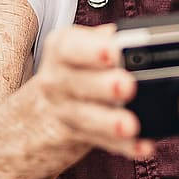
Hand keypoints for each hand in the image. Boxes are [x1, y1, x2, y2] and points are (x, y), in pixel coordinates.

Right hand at [35, 22, 155, 160]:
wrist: (37, 111)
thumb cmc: (71, 71)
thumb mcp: (80, 45)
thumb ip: (106, 37)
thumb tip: (136, 31)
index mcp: (61, 49)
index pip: (70, 47)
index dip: (91, 49)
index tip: (112, 52)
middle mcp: (57, 80)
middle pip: (77, 83)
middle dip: (103, 85)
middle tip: (127, 86)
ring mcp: (64, 110)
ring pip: (86, 117)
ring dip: (110, 122)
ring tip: (131, 125)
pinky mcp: (76, 136)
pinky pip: (102, 142)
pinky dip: (124, 146)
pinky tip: (141, 146)